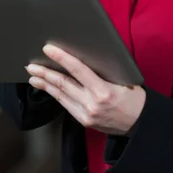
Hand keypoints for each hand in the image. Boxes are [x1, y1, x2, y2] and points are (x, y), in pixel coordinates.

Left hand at [25, 45, 145, 135]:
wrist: (141, 124)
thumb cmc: (134, 97)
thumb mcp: (123, 79)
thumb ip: (103, 70)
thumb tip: (81, 56)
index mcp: (104, 91)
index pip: (78, 70)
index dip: (61, 58)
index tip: (48, 49)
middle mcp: (92, 104)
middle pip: (63, 84)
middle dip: (45, 73)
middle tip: (31, 65)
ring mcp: (86, 115)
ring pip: (61, 96)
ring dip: (45, 85)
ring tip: (33, 76)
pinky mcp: (84, 121)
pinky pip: (66, 105)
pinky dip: (55, 95)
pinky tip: (48, 88)